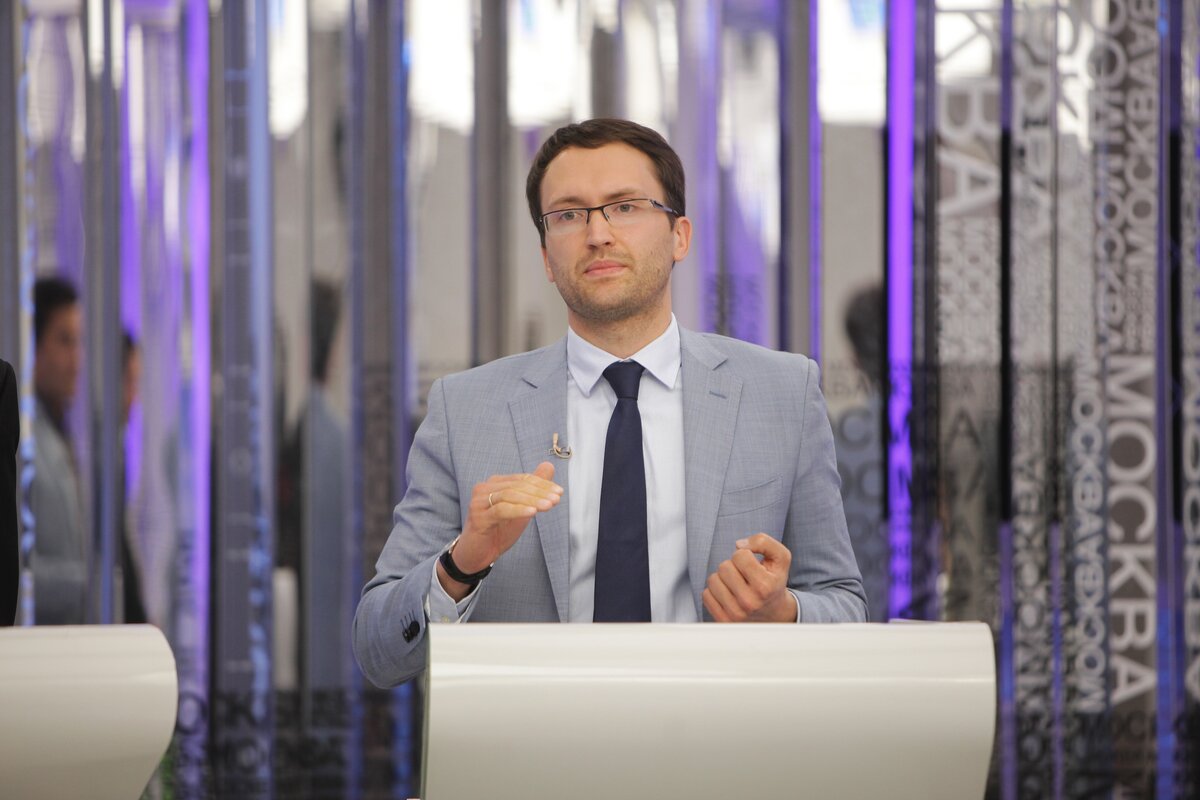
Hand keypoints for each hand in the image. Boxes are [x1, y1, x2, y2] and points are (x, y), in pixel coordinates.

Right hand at [437, 462, 561, 598]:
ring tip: (549, 506)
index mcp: (495, 484)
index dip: (542, 484)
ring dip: (532, 500)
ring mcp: (479, 502)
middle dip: (539, 492)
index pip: (522, 479)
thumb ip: (534, 489)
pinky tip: (532, 513)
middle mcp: (484, 489)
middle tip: (556, 499)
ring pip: (509, 495)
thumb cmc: (499, 531)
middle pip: (516, 485)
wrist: (477, 555)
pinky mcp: (478, 517)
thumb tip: (549, 465)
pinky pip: (501, 510)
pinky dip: (518, 510)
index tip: (559, 492)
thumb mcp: (521, 508)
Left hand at [702, 533, 797, 622]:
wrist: (774, 613)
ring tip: (737, 585)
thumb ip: (764, 542)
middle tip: (745, 576)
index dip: (745, 555)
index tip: (753, 565)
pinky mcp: (722, 621)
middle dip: (733, 566)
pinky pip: (706, 594)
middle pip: (724, 567)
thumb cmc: (774, 581)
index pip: (739, 556)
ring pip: (712, 579)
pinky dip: (716, 591)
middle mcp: (749, 602)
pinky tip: (729, 595)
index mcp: (764, 586)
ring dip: (723, 578)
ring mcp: (734, 614)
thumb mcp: (780, 558)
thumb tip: (739, 545)